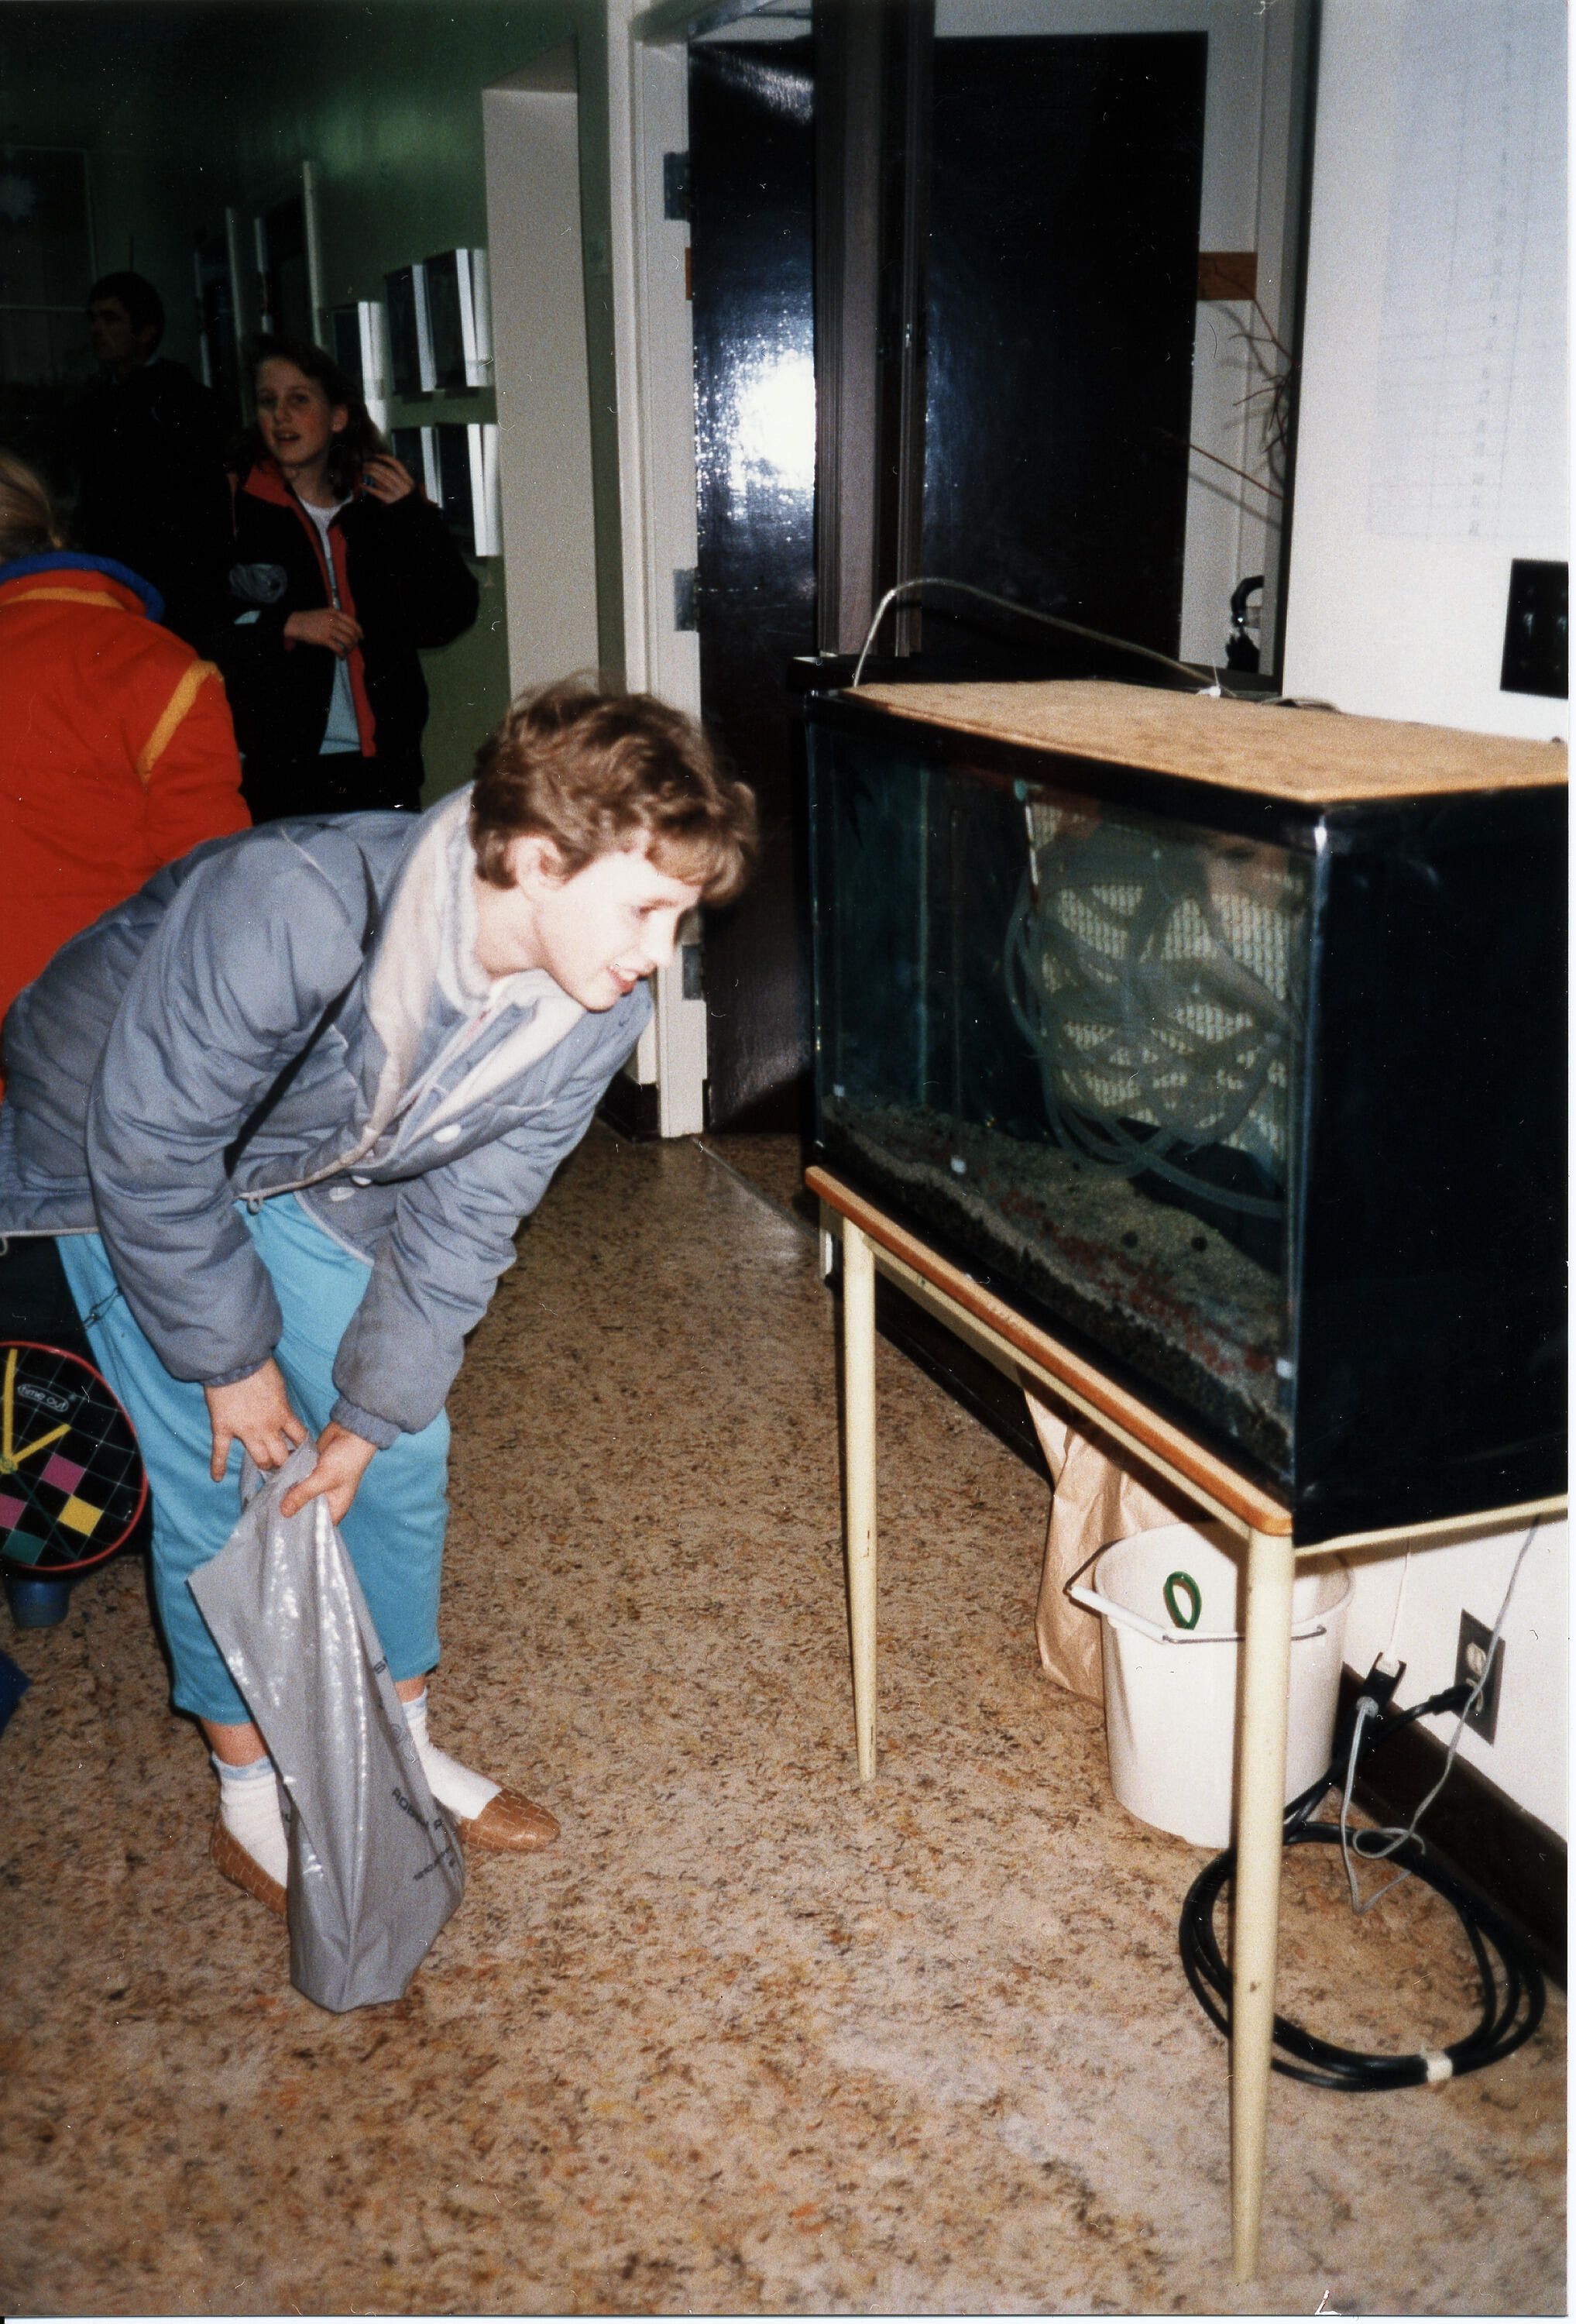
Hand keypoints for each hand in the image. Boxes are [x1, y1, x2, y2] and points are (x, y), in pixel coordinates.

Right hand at [204, 1359, 307, 1480]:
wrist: (234, 1362)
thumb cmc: (260, 1368)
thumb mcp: (280, 1386)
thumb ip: (282, 1404)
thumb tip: (283, 1412)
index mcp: (282, 1414)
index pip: (299, 1438)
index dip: (303, 1448)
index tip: (305, 1453)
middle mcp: (266, 1428)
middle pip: (280, 1455)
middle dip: (285, 1462)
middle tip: (285, 1465)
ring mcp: (244, 1431)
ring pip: (259, 1458)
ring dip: (264, 1465)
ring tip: (266, 1469)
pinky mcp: (223, 1428)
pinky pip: (220, 1451)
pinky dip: (217, 1466)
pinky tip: (217, 1478)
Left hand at [278, 1422, 377, 1524]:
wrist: (350, 1431)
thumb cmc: (347, 1458)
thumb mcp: (324, 1478)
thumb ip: (303, 1494)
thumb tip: (283, 1512)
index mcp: (335, 1507)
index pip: (316, 1526)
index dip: (301, 1529)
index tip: (281, 1532)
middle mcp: (325, 1499)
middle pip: (304, 1511)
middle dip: (290, 1511)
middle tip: (269, 1517)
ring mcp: (316, 1485)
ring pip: (298, 1494)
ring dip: (286, 1494)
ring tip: (266, 1502)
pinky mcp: (309, 1472)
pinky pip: (295, 1480)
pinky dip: (287, 1480)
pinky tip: (272, 1484)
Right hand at [283, 607, 362, 655]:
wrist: (295, 623)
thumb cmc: (309, 619)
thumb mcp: (324, 613)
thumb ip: (336, 618)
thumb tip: (348, 629)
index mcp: (334, 613)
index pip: (353, 622)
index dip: (359, 631)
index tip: (361, 637)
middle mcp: (333, 620)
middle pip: (352, 632)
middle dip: (355, 642)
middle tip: (352, 647)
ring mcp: (329, 629)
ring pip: (347, 641)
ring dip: (349, 649)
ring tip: (346, 653)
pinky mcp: (324, 638)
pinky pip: (339, 648)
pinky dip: (342, 654)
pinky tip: (341, 657)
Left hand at [362, 454, 416, 504]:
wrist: (408, 513)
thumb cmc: (404, 499)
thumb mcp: (404, 487)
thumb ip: (394, 479)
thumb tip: (377, 471)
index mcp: (408, 480)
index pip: (397, 465)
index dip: (387, 458)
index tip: (377, 456)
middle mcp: (403, 485)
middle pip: (387, 471)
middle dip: (375, 465)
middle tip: (366, 464)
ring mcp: (396, 493)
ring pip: (382, 479)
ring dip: (371, 473)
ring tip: (364, 471)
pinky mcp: (390, 500)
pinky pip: (377, 492)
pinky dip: (369, 488)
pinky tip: (362, 485)